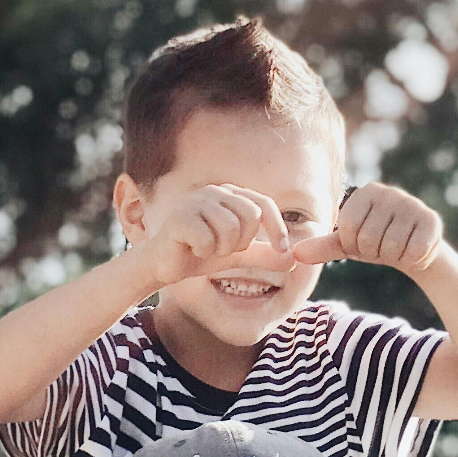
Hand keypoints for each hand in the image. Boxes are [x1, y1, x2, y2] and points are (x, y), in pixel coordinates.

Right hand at [145, 184, 293, 286]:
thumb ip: (263, 255)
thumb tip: (294, 260)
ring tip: (206, 249)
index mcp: (231, 196)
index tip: (283, 251)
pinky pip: (207, 239)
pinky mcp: (179, 216)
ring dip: (221, 249)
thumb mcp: (238, 256)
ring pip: (230, 228)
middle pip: (251, 216)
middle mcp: (215, 191)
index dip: (278, 228)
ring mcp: (195, 201)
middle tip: (224, 250)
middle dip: (242, 242)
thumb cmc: (200, 255)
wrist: (163, 264)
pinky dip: (203, 251)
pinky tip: (191, 248)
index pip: (264, 205)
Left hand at [292, 183, 443, 273]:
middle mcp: (389, 192)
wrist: (415, 249)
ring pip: (390, 248)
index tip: (363, 242)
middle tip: (382, 245)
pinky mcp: (431, 220)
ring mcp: (412, 204)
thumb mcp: (347, 244)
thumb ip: (322, 247)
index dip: (353, 245)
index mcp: (365, 192)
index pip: (347, 229)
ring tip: (397, 246)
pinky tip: (413, 248)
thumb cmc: (375, 242)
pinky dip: (411, 258)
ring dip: (392, 256)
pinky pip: (412, 251)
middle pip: (368, 240)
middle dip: (373, 252)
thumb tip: (294, 254)